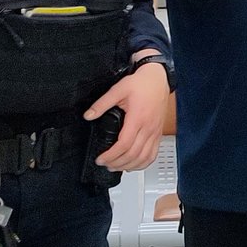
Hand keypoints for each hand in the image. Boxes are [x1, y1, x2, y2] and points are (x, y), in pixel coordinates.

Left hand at [83, 56, 170, 171]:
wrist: (158, 79)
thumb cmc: (141, 83)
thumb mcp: (118, 89)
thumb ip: (102, 103)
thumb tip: (88, 115)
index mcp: (138, 118)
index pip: (125, 144)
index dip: (111, 155)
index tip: (101, 159)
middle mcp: (148, 128)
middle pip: (134, 154)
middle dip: (117, 163)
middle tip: (105, 164)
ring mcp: (155, 132)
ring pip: (144, 157)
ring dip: (130, 166)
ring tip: (117, 167)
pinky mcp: (158, 134)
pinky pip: (153, 154)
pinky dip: (143, 163)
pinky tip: (134, 165)